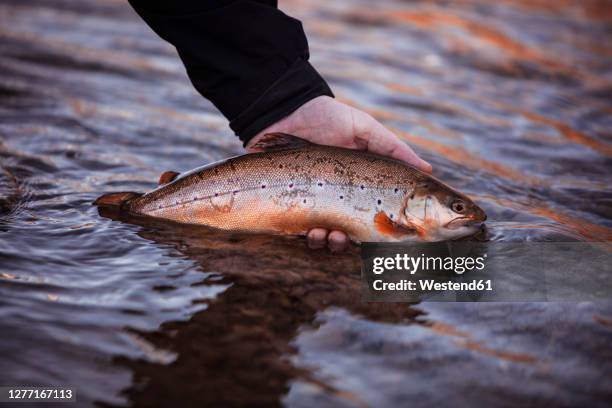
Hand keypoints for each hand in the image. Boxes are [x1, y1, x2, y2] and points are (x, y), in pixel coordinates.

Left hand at [246, 96, 431, 251]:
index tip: (400, 238)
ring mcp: (318, 205)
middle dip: (361, 242)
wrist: (285, 112)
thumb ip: (393, 149)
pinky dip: (313, 239)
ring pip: (332, 240)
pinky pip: (305, 234)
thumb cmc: (327, 117)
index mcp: (362, 184)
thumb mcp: (365, 129)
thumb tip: (427, 169)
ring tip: (330, 234)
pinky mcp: (293, 208)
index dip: (392, 228)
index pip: (382, 213)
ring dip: (335, 244)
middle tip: (357, 237)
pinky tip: (313, 230)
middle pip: (358, 234)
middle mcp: (342, 199)